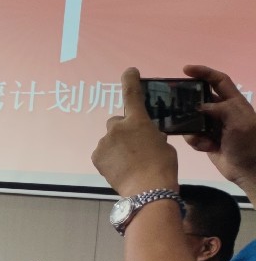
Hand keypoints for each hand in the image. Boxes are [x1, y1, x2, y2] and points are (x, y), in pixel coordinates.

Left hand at [92, 68, 178, 197]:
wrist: (148, 189)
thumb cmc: (163, 166)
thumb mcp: (164, 145)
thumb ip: (153, 136)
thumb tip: (149, 136)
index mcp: (138, 121)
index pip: (132, 94)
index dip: (130, 80)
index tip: (129, 71)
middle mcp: (117, 127)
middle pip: (117, 122)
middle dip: (125, 130)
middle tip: (135, 145)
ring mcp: (104, 141)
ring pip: (110, 139)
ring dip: (118, 146)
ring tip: (130, 162)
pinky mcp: (96, 156)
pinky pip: (103, 152)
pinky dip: (110, 158)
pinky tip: (120, 169)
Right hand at [180, 64, 255, 189]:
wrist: (249, 171)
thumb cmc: (249, 145)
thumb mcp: (241, 123)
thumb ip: (222, 109)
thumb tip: (200, 106)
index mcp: (234, 103)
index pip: (219, 81)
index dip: (203, 72)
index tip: (185, 70)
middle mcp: (223, 111)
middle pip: (201, 98)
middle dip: (189, 100)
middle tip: (175, 103)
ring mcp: (213, 126)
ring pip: (192, 118)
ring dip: (191, 126)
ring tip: (199, 137)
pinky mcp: (206, 139)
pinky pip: (192, 134)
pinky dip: (195, 141)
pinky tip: (205, 147)